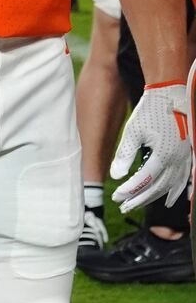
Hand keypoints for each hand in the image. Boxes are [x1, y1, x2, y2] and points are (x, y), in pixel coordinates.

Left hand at [110, 82, 191, 210]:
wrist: (170, 96)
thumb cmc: (149, 112)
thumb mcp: (133, 132)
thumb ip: (125, 155)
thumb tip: (115, 177)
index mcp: (163, 155)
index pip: (144, 181)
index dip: (129, 190)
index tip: (116, 196)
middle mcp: (178, 160)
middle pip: (158, 187)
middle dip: (139, 198)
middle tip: (123, 206)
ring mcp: (185, 159)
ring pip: (172, 186)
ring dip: (156, 197)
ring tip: (141, 205)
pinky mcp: (188, 155)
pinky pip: (185, 179)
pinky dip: (176, 190)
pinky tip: (170, 198)